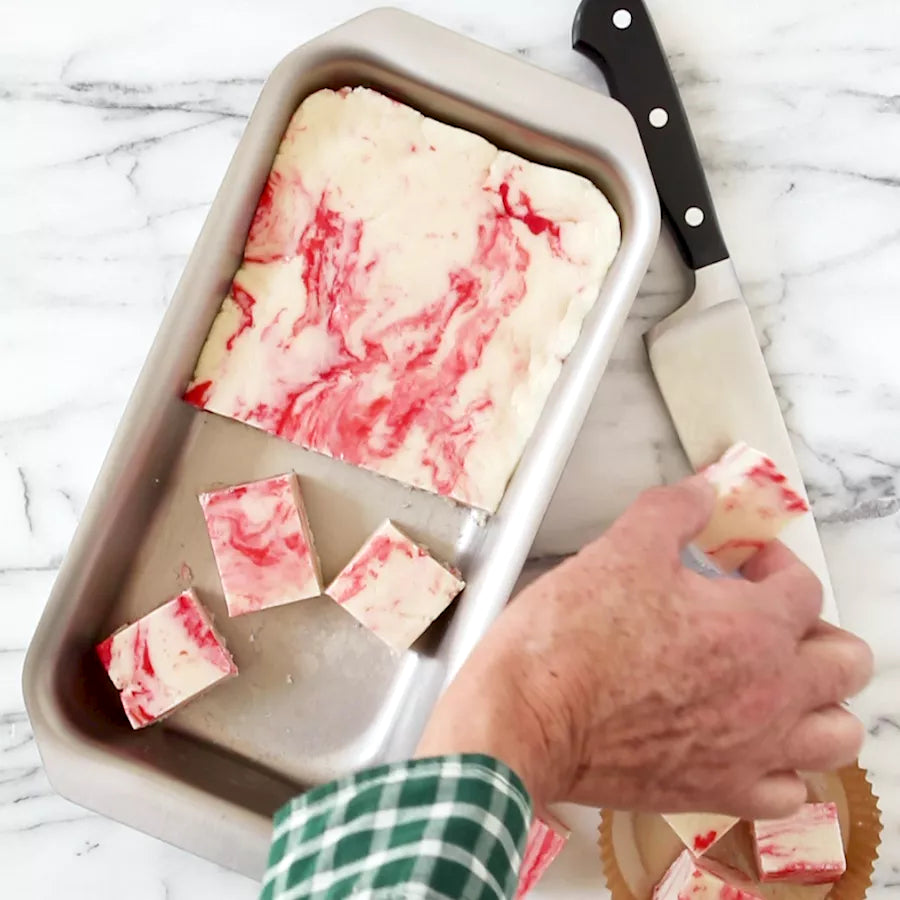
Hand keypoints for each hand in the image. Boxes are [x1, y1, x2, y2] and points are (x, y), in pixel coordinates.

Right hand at [416, 476, 872, 818]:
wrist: (527, 718)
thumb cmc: (571, 639)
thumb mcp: (620, 548)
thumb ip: (673, 510)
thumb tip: (702, 493)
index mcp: (753, 628)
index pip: (804, 586)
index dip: (774, 562)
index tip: (741, 562)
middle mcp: (769, 694)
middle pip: (845, 662)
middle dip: (814, 629)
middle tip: (768, 619)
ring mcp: (750, 751)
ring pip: (836, 735)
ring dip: (817, 702)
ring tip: (773, 683)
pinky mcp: (718, 792)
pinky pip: (789, 792)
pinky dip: (781, 766)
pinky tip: (746, 742)